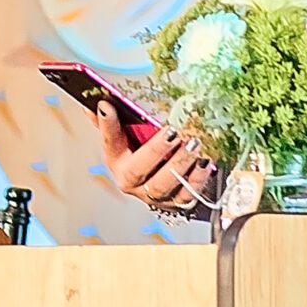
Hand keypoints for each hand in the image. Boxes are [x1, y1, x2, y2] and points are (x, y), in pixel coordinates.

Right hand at [100, 104, 214, 210]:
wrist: (156, 185)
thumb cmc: (141, 155)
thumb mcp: (127, 138)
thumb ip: (114, 122)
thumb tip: (102, 102)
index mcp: (118, 161)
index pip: (110, 143)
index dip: (108, 126)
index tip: (108, 107)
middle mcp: (132, 181)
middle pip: (139, 170)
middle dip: (156, 150)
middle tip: (173, 132)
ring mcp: (153, 194)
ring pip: (164, 185)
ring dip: (180, 163)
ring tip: (193, 143)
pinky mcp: (175, 203)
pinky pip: (186, 195)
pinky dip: (198, 178)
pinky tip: (205, 162)